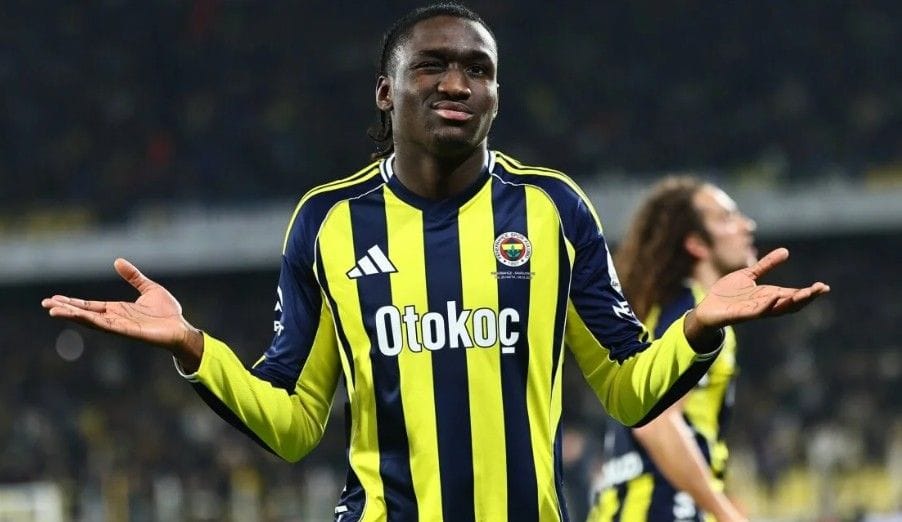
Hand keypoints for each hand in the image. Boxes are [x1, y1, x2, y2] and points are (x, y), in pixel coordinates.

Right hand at [41, 258, 203, 367]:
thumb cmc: (167, 312)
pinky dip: (90, 321)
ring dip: (72, 316)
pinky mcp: (127, 332)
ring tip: (53, 311)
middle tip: (45, 305)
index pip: (89, 305)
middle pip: (84, 313)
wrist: (181, 328)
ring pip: (90, 320)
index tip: (53, 299)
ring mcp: (119, 326)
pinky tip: (78, 317)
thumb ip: (133, 276)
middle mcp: (114, 319)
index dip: (72, 302)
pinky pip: (106, 326)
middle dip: (65, 309)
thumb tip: (117, 261)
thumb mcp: (148, 288)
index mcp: (117, 310)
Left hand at [692, 247, 829, 329]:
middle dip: (807, 297)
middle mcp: (766, 304)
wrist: (707, 308)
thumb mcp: (749, 274)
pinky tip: (775, 297)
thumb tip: (786, 251)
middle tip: (821, 289)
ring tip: (805, 293)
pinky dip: (767, 305)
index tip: (824, 286)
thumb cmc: (728, 293)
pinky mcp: (743, 315)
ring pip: (778, 308)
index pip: (794, 294)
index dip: (809, 292)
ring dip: (792, 301)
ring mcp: (755, 311)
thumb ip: (766, 265)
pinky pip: (758, 311)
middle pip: (791, 303)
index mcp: (769, 295)